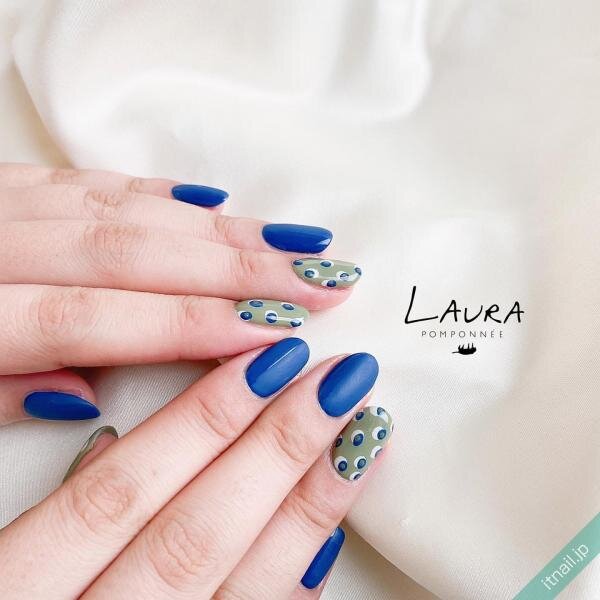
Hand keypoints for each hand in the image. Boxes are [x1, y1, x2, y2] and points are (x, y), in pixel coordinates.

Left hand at [0, 163, 361, 425]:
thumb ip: (0, 396)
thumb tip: (91, 395)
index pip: (105, 318)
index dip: (198, 326)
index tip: (277, 335)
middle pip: (136, 252)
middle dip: (240, 268)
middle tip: (320, 279)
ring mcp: (2, 199)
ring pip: (130, 208)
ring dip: (221, 227)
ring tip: (296, 242)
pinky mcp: (7, 180)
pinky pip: (94, 179)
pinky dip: (160, 191)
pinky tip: (216, 202)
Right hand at [0, 340, 392, 598]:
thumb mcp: (5, 573)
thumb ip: (62, 517)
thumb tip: (112, 443)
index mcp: (20, 597)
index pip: (122, 491)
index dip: (202, 420)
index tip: (269, 363)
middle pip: (196, 531)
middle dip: (277, 448)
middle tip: (337, 383)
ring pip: (241, 587)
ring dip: (308, 506)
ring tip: (359, 439)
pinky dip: (295, 586)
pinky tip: (332, 532)